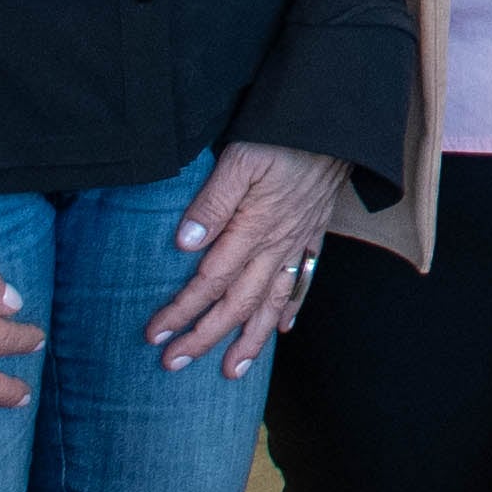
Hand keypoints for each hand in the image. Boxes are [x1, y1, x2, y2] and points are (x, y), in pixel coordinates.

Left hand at [146, 141, 348, 379]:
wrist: (336, 122)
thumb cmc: (283, 133)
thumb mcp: (241, 157)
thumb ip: (213, 202)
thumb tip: (184, 244)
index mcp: (253, 227)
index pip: (210, 280)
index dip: (182, 309)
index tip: (155, 333)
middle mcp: (276, 244)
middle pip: (237, 302)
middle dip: (205, 336)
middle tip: (174, 362)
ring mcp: (297, 242)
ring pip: (271, 302)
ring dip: (250, 338)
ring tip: (231, 370)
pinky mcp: (312, 233)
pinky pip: (302, 280)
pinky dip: (290, 308)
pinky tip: (280, 328)